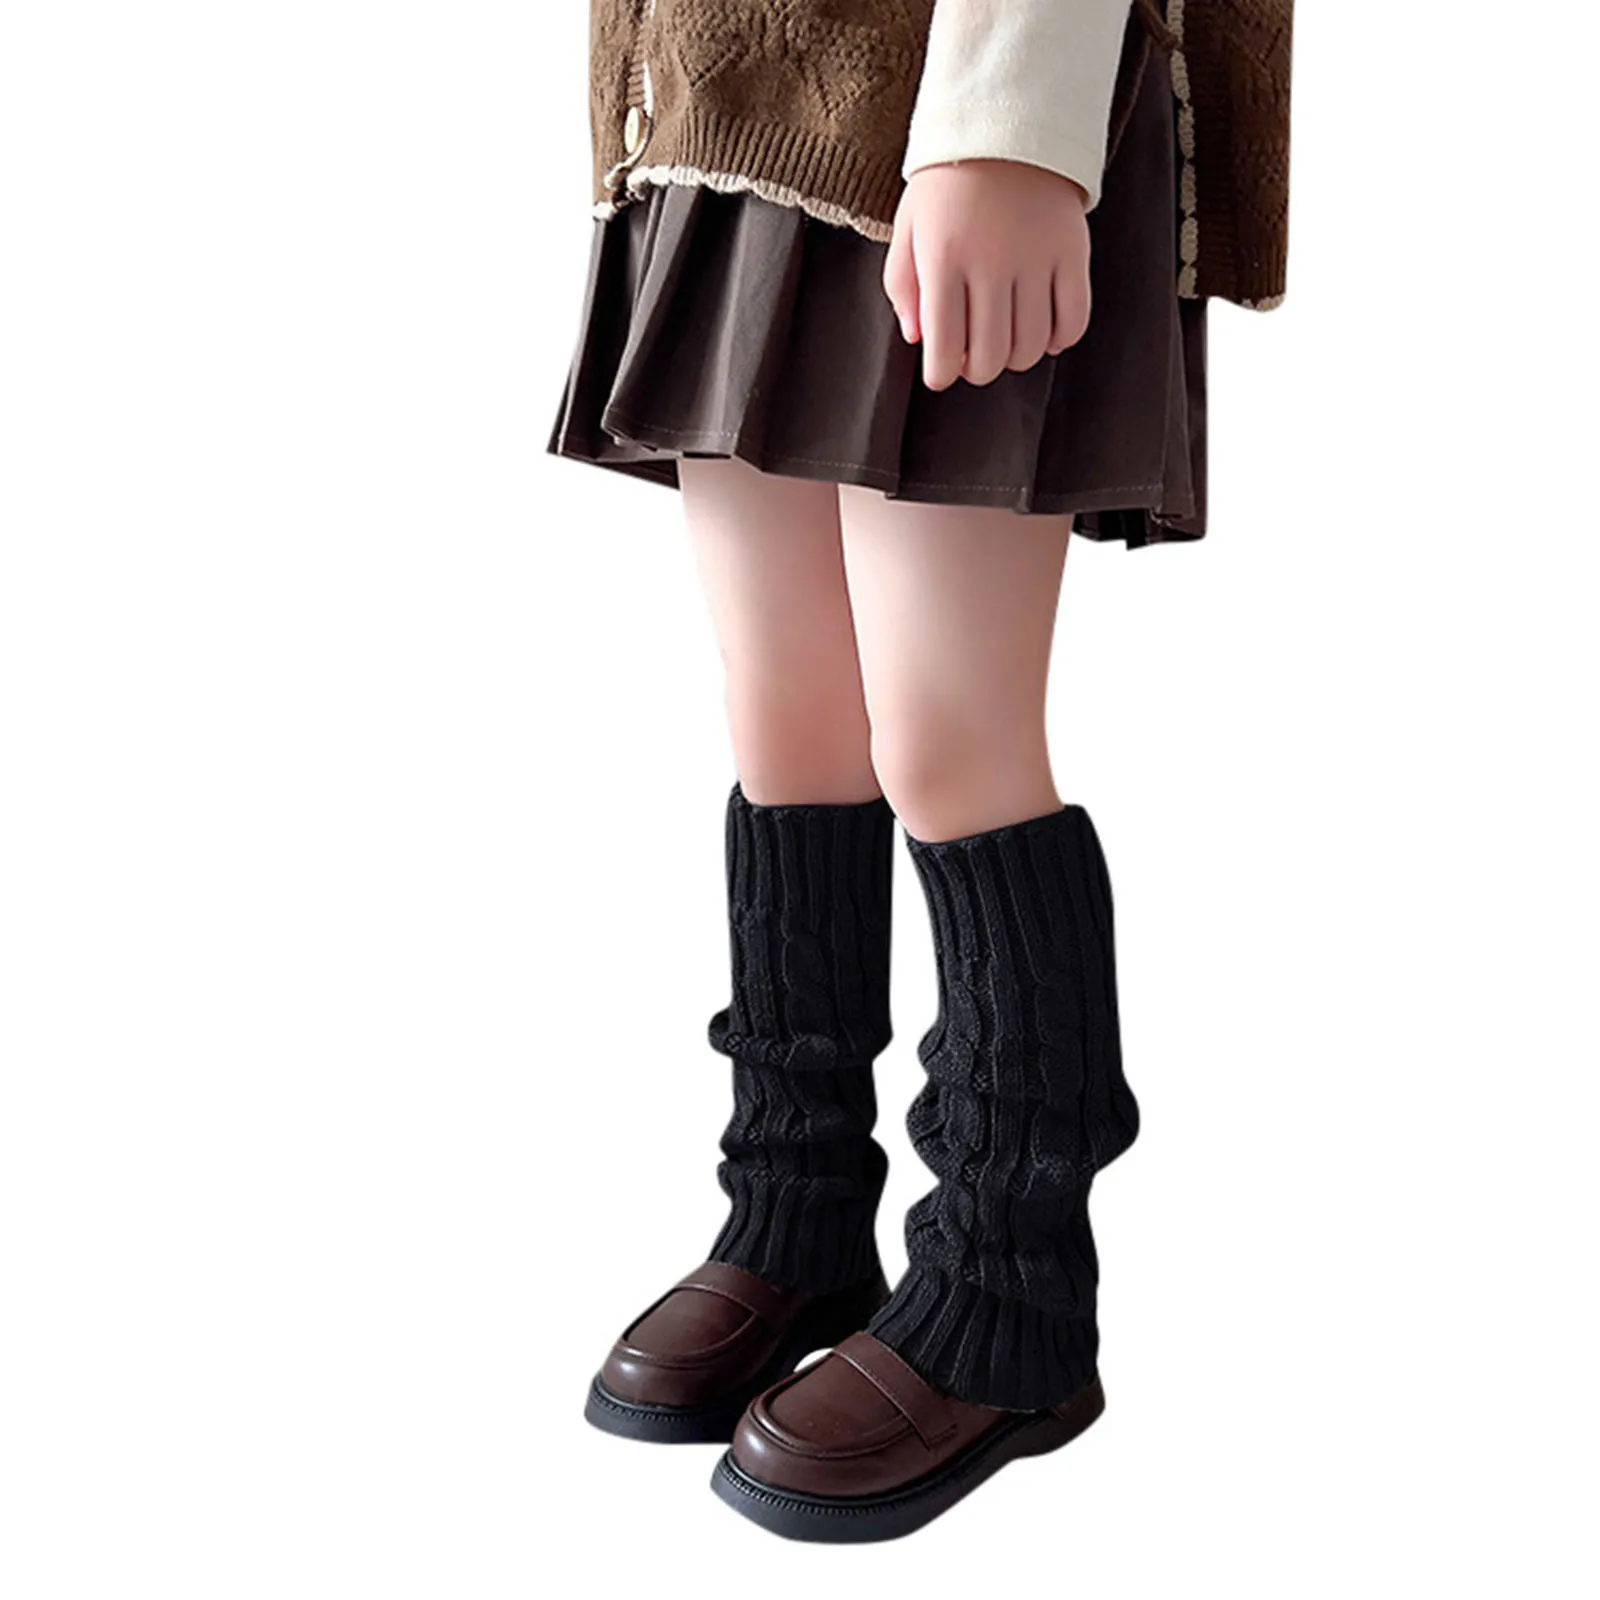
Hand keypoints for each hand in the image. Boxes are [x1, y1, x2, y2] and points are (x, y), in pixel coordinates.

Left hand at [883, 159, 1091, 390]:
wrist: (1007, 121)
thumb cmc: (948, 183)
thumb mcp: (909, 226)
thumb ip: (902, 285)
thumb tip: (917, 339)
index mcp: (943, 260)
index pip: (944, 350)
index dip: (941, 374)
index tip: (943, 369)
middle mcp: (990, 264)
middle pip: (989, 359)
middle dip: (977, 369)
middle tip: (973, 353)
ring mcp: (1036, 260)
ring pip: (1029, 348)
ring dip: (1014, 356)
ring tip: (1005, 336)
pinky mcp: (1073, 252)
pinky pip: (1073, 321)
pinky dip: (1058, 338)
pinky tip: (1042, 328)